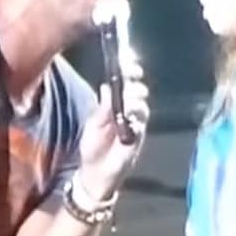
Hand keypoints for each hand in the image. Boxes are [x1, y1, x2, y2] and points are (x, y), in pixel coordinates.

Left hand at [76, 56, 149, 199]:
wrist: (95, 172)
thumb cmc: (93, 148)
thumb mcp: (94, 125)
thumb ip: (102, 107)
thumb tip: (106, 86)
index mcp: (115, 105)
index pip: (125, 83)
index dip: (128, 71)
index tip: (128, 62)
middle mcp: (128, 111)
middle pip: (137, 90)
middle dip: (135, 81)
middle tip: (131, 75)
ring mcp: (135, 124)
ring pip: (142, 104)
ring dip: (136, 98)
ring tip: (129, 98)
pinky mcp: (138, 137)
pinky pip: (141, 123)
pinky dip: (137, 116)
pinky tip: (131, 114)